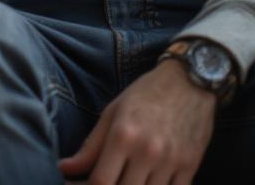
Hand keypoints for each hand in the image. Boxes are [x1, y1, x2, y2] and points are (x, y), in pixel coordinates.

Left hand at [58, 59, 215, 183]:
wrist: (190, 81)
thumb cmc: (146, 94)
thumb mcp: (113, 112)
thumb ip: (91, 146)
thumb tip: (64, 168)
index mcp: (123, 135)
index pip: (100, 182)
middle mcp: (147, 151)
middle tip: (104, 181)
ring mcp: (170, 162)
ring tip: (123, 181)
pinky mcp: (190, 167)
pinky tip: (146, 183)